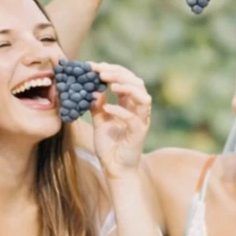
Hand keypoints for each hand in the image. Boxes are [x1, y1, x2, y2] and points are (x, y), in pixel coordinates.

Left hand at [88, 62, 151, 176]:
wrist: (114, 169)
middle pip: (136, 82)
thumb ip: (97, 106)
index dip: (111, 70)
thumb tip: (93, 90)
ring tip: (110, 83)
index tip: (94, 66)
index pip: (125, 79)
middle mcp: (138, 109)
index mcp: (130, 104)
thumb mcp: (99, 121)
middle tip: (100, 71)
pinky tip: (107, 107)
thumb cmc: (109, 146)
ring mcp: (141, 121)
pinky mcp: (139, 133)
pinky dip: (120, 110)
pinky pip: (133, 118)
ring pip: (143, 97)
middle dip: (118, 73)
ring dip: (127, 87)